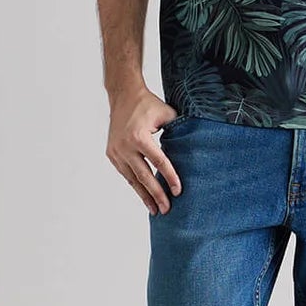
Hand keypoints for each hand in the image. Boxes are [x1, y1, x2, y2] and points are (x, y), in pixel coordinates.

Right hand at [107, 89, 181, 213]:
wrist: (123, 96)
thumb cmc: (148, 105)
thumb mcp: (167, 113)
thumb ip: (179, 129)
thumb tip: (194, 147)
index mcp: (140, 137)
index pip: (159, 162)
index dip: (170, 177)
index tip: (178, 192)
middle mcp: (125, 146)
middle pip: (144, 176)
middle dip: (156, 194)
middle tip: (166, 209)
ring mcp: (116, 151)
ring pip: (132, 179)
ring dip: (144, 195)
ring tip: (155, 210)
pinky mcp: (111, 154)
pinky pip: (125, 173)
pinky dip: (135, 185)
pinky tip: (143, 195)